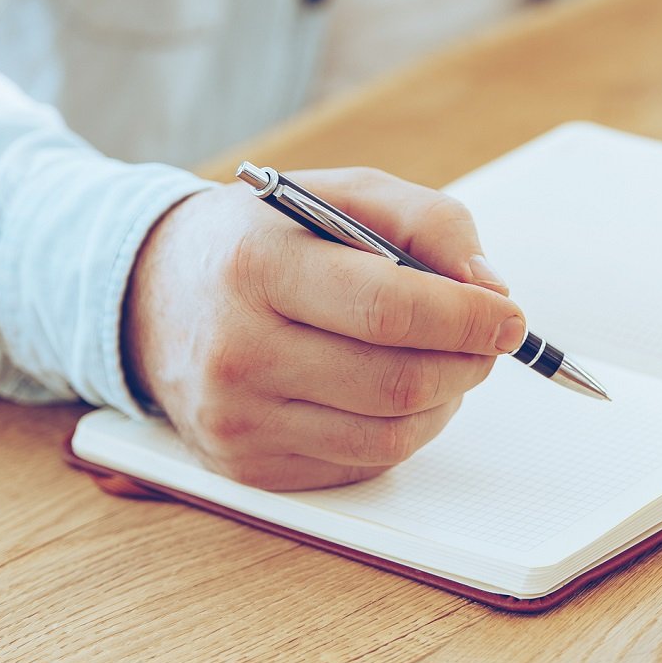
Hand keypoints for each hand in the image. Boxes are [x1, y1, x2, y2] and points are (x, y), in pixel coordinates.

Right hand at [122, 168, 524, 489]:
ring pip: (391, 436)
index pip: (389, 310)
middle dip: (469, 362)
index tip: (509, 317)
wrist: (152, 296)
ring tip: (443, 360)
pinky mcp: (249, 469)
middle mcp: (237, 351)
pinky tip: (393, 391)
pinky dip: (404, 430)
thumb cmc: (264, 240)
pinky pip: (364, 464)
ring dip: (445, 400)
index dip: (468, 320)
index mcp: (256, 266)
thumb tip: (488, 288)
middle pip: (399, 383)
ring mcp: (237, 421)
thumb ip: (428, 222)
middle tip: (488, 340)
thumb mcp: (341, 193)